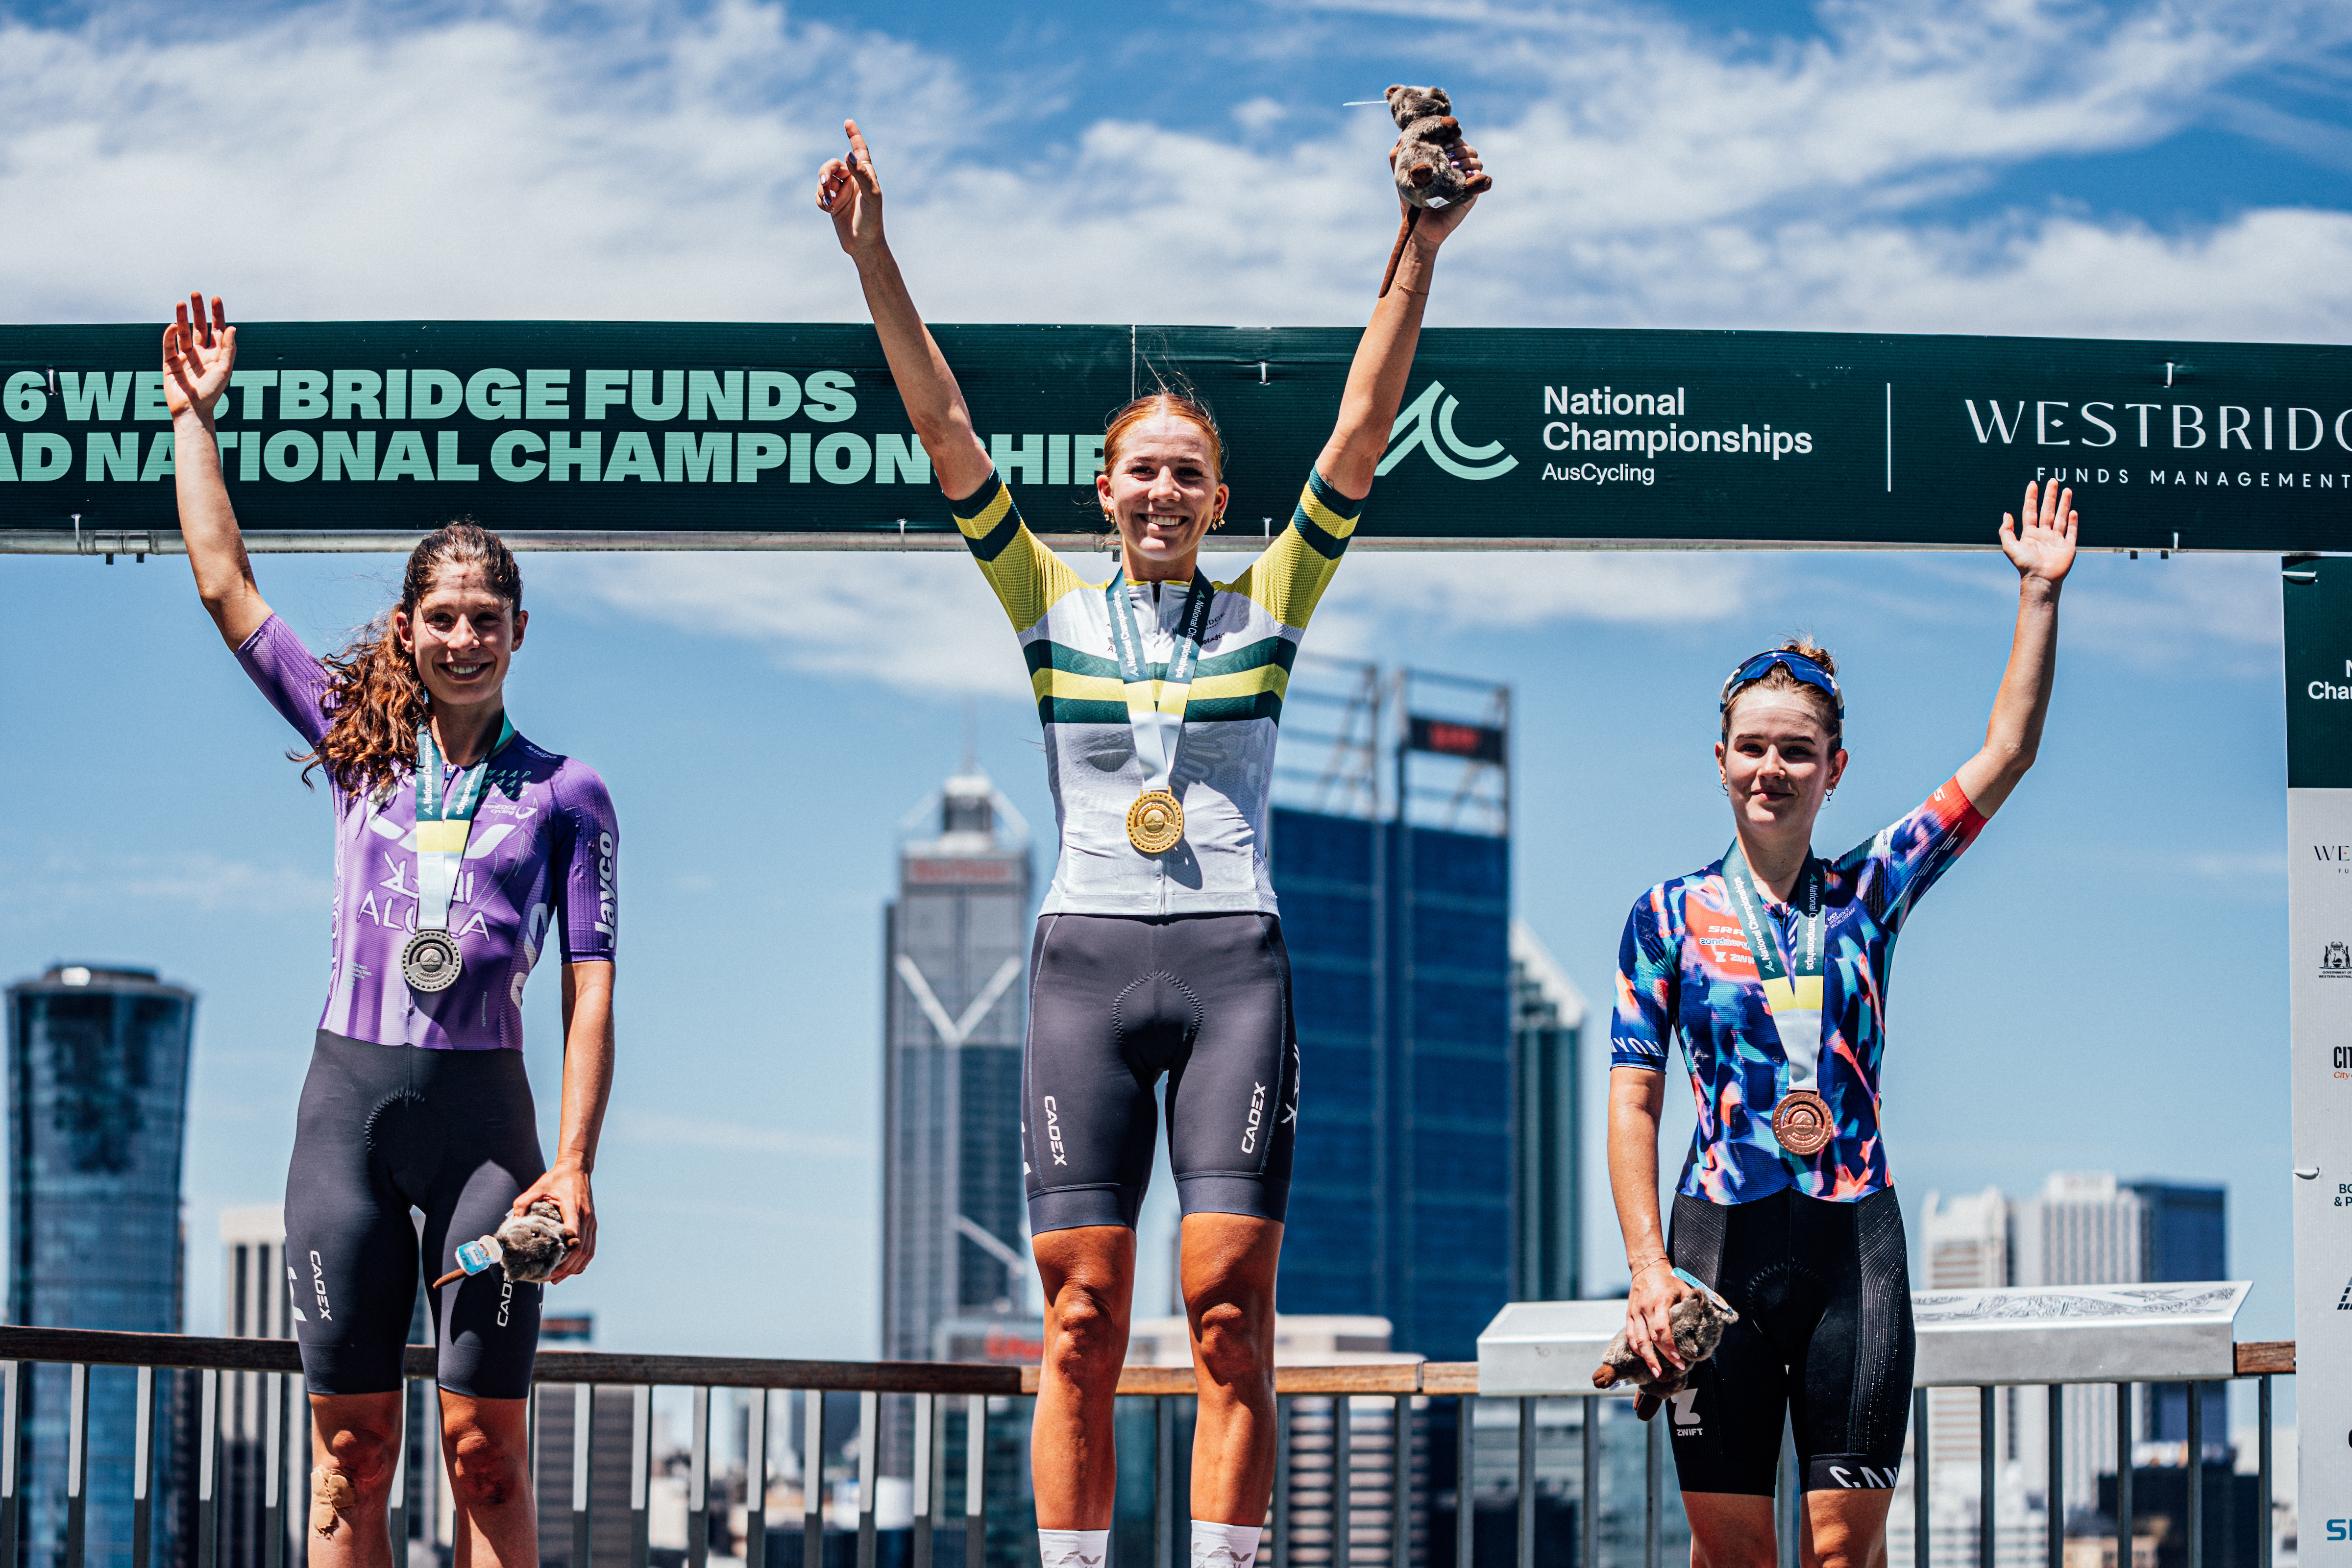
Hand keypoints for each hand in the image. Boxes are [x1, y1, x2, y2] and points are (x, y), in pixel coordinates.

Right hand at [163, 293, 235, 422]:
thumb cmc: (212, 393)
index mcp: (216, 355)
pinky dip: (170, 335)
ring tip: (181, 303)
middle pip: (199, 327)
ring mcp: (184, 357)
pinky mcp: (170, 362)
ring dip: (182, 318)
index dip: (217, 314)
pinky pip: (169, 345)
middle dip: (198, 311)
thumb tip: (232, 327)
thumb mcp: (224, 370)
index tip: (215, 298)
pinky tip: (173, 325)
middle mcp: (201, 354)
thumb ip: (228, 349)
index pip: (217, 330)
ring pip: (183, 333)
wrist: (192, 411)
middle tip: (196, 293)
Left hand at [514, 1161, 595, 1283]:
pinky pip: (591, 1248)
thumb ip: (523, 1203)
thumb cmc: (556, 1178)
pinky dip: (583, 1261)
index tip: (549, 1265)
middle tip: (548, 1278)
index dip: (564, 1252)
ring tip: (558, 1278)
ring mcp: (591, 1222)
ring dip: (574, 1268)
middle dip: (566, 1267)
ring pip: (588, 1252)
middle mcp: (586, 1217)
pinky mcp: (593, 1224)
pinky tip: (572, 1270)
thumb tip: (512, 1223)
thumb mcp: (537, 1187)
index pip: (573, 1235)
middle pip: (581, 1250)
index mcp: (573, 1209)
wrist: (577, 1168)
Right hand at [818, 119, 885, 256]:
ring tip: (829, 203)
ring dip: (823, 189)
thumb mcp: (871, 196)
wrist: (863, 245)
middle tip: (825, 184)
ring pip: (823, 179)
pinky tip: (829, 210)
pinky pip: (820, 194)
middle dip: (825, 172)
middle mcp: (853, 180)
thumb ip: (861, 174)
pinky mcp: (832, 203)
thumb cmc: (872, 221)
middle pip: (832, 165)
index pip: (859, 150)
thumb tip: (848, 154)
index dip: (854, 136)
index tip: (848, 121)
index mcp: (865, 174)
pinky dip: (822, 200)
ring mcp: (841, 191)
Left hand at [1391, 140, 1484, 248]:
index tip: (1444, 142)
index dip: (1453, 137)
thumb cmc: (1411, 202)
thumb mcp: (1401, 178)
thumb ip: (1397, 158)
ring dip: (1467, 159)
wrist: (1420, 228)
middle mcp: (1457, 169)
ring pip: (1476, 160)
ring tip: (1454, 167)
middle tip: (1448, 155)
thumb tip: (1400, 139)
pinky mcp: (1472, 193)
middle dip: (1460, 148)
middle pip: (1468, 148)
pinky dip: (1478, 175)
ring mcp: (1466, 180)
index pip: (1454, 141)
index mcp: (1444, 161)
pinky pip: (1483, 179)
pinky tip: (1466, 177)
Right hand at [1623, 1259, 1692, 1377]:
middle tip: (1675, 1369)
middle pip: (1651, 1340)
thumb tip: (1709, 1318)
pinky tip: (1644, 1358)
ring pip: (1638, 1341)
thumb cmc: (1667, 1279)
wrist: (1646, 1266)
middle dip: (1663, 1358)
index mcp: (1660, 1302)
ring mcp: (1635, 1312)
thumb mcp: (1684, 1288)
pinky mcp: (1629, 1314)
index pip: (1662, 1330)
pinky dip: (1637, 1349)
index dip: (1670, 1347)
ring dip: (1647, 1359)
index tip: (1679, 1359)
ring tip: (1657, 1373)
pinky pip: (1630, 1335)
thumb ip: (1694, 1304)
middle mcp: (1645, 1309)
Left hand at [2001, 479, 2077, 586]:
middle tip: (2053, 480)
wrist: (2040, 579)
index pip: (2031, 511)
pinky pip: (2071, 531)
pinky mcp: (2068, 547)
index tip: (2033, 484)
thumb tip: (2006, 514)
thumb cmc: (2024, 565)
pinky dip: (2073, 522)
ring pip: (2061, 517)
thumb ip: (2006, 531)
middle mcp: (2043, 535)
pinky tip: (2073, 511)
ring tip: (2066, 490)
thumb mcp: (2009, 547)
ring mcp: (2056, 540)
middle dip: (2050, 496)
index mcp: (2030, 534)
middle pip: (2047, 510)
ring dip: (2064, 503)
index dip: (2031, 497)